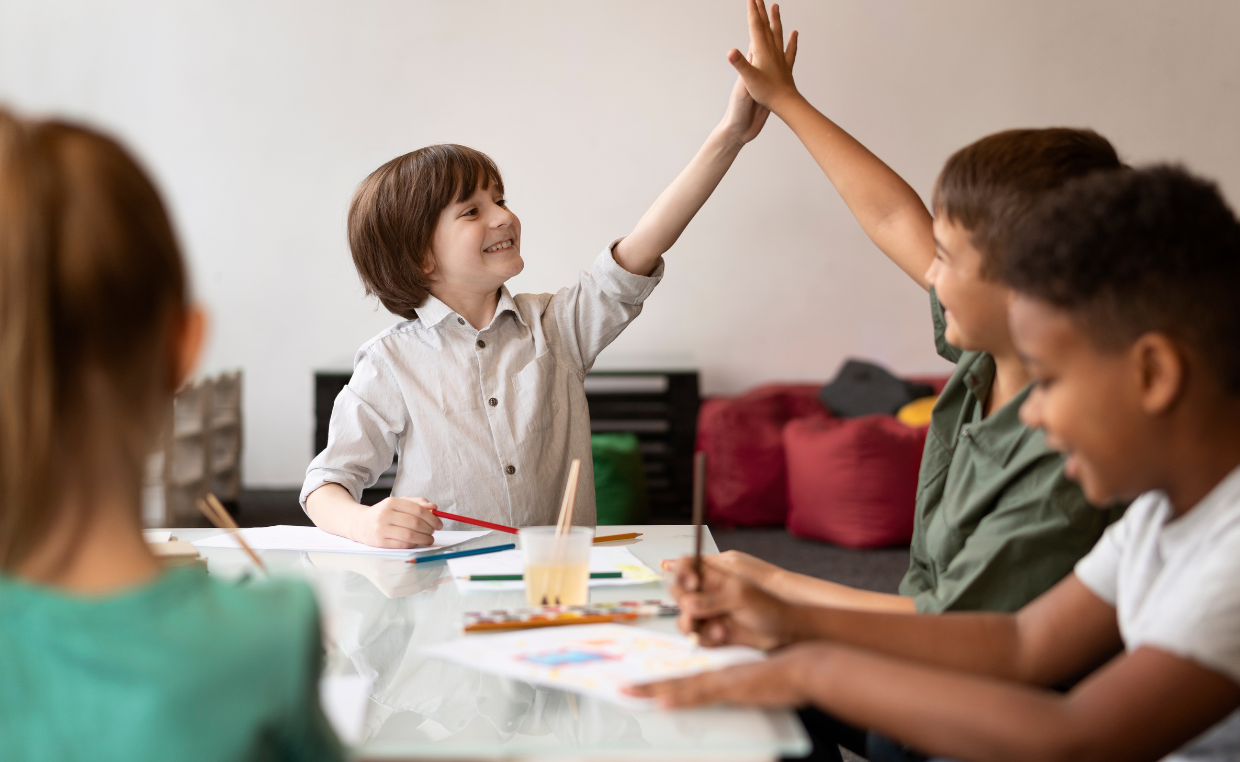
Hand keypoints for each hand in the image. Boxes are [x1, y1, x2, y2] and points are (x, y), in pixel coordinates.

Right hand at [349, 496, 442, 548]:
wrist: (360, 524)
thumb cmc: (383, 513)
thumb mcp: (398, 503)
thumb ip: (416, 503)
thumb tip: (434, 507)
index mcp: (391, 502)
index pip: (417, 510)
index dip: (432, 518)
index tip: (439, 523)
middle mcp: (385, 514)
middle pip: (415, 523)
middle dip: (429, 529)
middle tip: (434, 531)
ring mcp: (381, 529)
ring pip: (409, 535)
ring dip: (424, 538)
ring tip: (429, 539)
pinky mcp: (380, 542)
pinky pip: (402, 544)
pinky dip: (414, 544)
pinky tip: (417, 542)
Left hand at [625, 643, 826, 707]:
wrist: (804, 665)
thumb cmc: (785, 672)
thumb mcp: (754, 679)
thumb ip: (737, 685)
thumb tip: (727, 691)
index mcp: (721, 672)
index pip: (685, 678)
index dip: (662, 683)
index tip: (641, 685)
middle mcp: (717, 673)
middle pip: (676, 681)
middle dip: (648, 686)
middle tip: (623, 688)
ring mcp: (723, 680)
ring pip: (681, 686)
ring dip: (655, 691)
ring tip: (631, 693)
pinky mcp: (732, 689)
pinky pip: (701, 696)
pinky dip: (682, 699)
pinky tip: (665, 703)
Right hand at [667, 555, 795, 649]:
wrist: (784, 632)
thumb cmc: (769, 605)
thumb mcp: (740, 596)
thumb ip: (712, 599)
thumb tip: (687, 604)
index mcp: (714, 574)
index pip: (687, 566)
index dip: (682, 572)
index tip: (691, 583)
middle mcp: (707, 592)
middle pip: (679, 592)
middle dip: (684, 602)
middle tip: (694, 611)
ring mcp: (708, 613)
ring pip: (685, 617)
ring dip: (695, 624)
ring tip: (717, 629)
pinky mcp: (711, 632)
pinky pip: (697, 636)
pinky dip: (706, 638)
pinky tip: (723, 636)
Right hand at [727, 0, 798, 112]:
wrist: (786, 103)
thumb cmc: (767, 92)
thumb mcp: (748, 78)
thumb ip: (740, 63)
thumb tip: (731, 51)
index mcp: (762, 51)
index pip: (755, 26)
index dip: (752, 12)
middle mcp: (772, 50)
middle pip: (766, 26)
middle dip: (761, 11)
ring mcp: (780, 57)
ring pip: (777, 33)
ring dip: (776, 19)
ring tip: (776, 7)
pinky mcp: (786, 66)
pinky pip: (789, 49)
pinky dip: (792, 40)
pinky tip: (794, 34)